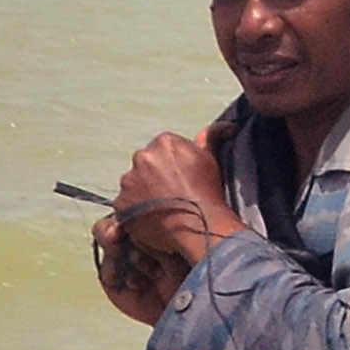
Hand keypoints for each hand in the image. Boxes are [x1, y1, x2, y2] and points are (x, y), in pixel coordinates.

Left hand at [97, 129, 241, 317]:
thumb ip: (211, 137)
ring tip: (161, 208)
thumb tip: (228, 125)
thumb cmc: (208, 191)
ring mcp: (129, 180)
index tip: (181, 178)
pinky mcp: (121, 202)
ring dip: (143, 193)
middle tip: (171, 194)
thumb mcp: (212, 159)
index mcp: (164, 142)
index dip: (172, 165)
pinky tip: (151, 218)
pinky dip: (134, 210)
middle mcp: (142, 157)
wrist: (199, 224)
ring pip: (133, 184)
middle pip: (145, 165)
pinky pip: (125, 205)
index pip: (162, 149)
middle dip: (154, 177)